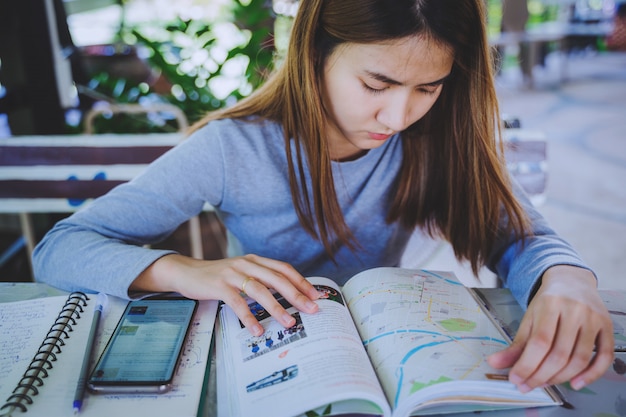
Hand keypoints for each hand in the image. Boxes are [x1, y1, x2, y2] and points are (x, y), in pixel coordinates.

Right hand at [132, 253, 319, 335]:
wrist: (186, 272)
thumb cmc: (218, 276)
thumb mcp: (242, 273)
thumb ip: (261, 280)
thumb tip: (287, 295)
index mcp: (255, 260)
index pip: (284, 269)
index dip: (301, 282)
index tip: (316, 296)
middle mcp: (246, 263)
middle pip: (277, 278)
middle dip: (296, 295)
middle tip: (311, 309)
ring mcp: (232, 273)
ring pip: (260, 290)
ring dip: (277, 308)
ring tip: (289, 322)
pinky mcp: (219, 285)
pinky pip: (237, 302)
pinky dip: (249, 317)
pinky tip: (258, 329)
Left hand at [487, 265, 613, 391]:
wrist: (572, 281)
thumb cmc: (548, 302)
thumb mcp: (529, 317)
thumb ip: (515, 344)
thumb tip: (494, 363)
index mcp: (550, 304)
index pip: (539, 342)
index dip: (527, 365)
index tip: (516, 379)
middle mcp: (575, 311)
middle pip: (559, 354)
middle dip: (541, 375)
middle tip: (527, 385)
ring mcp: (593, 319)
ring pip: (579, 359)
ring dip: (560, 378)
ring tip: (544, 383)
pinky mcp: (607, 327)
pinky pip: (604, 357)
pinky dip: (591, 375)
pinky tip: (575, 384)